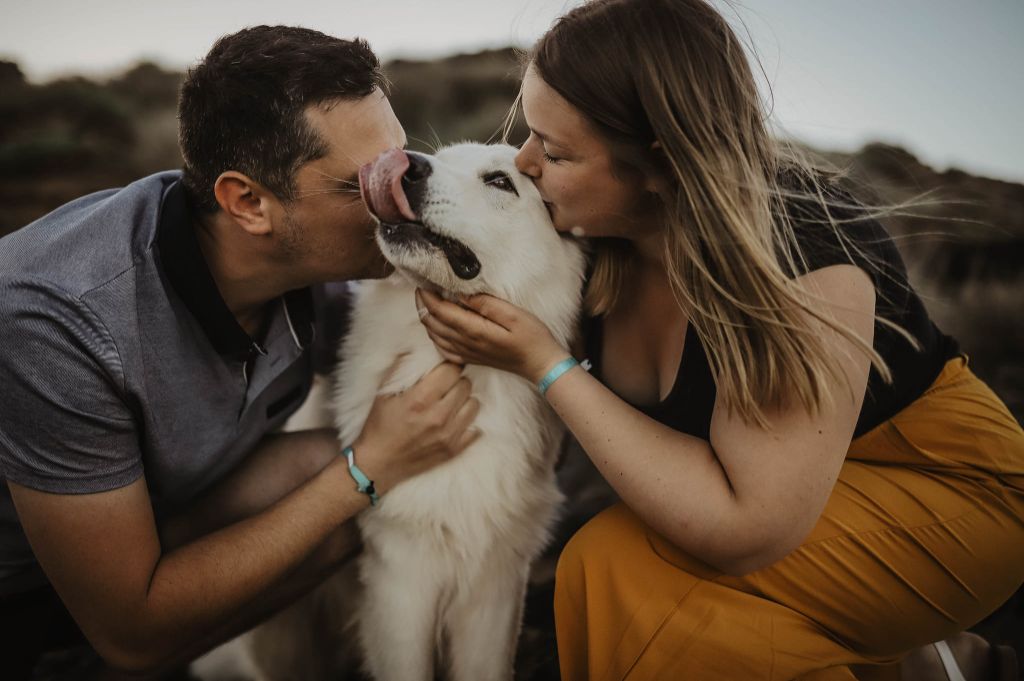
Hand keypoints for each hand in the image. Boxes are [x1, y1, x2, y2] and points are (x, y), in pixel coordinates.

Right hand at [351, 361, 480, 494]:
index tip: (444, 369)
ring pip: (474, 404)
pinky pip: (475, 428)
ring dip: (464, 401)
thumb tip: (416, 349)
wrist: (379, 464)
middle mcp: (438, 416)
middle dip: (456, 382)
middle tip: (444, 387)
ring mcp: (449, 435)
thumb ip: (401, 368)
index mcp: (420, 399)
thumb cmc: (379, 426)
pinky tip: (455, 421)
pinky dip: (467, 422)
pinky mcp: (454, 450)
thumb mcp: (384, 393)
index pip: (451, 370)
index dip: (448, 366)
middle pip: (465, 385)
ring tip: (450, 403)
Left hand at [415, 289, 569, 383]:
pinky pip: (443, 349)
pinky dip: (434, 336)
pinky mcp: (470, 358)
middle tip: (421, 287)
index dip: (427, 296)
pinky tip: (437, 328)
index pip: (440, 311)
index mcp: (473, 331)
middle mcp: (465, 344)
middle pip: (432, 323)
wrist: (540, 364)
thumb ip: (485, 304)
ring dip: (426, 318)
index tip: (422, 281)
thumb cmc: (532, 337)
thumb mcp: (513, 314)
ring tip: (426, 302)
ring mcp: (466, 353)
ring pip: (434, 336)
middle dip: (422, 304)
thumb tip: (461, 293)